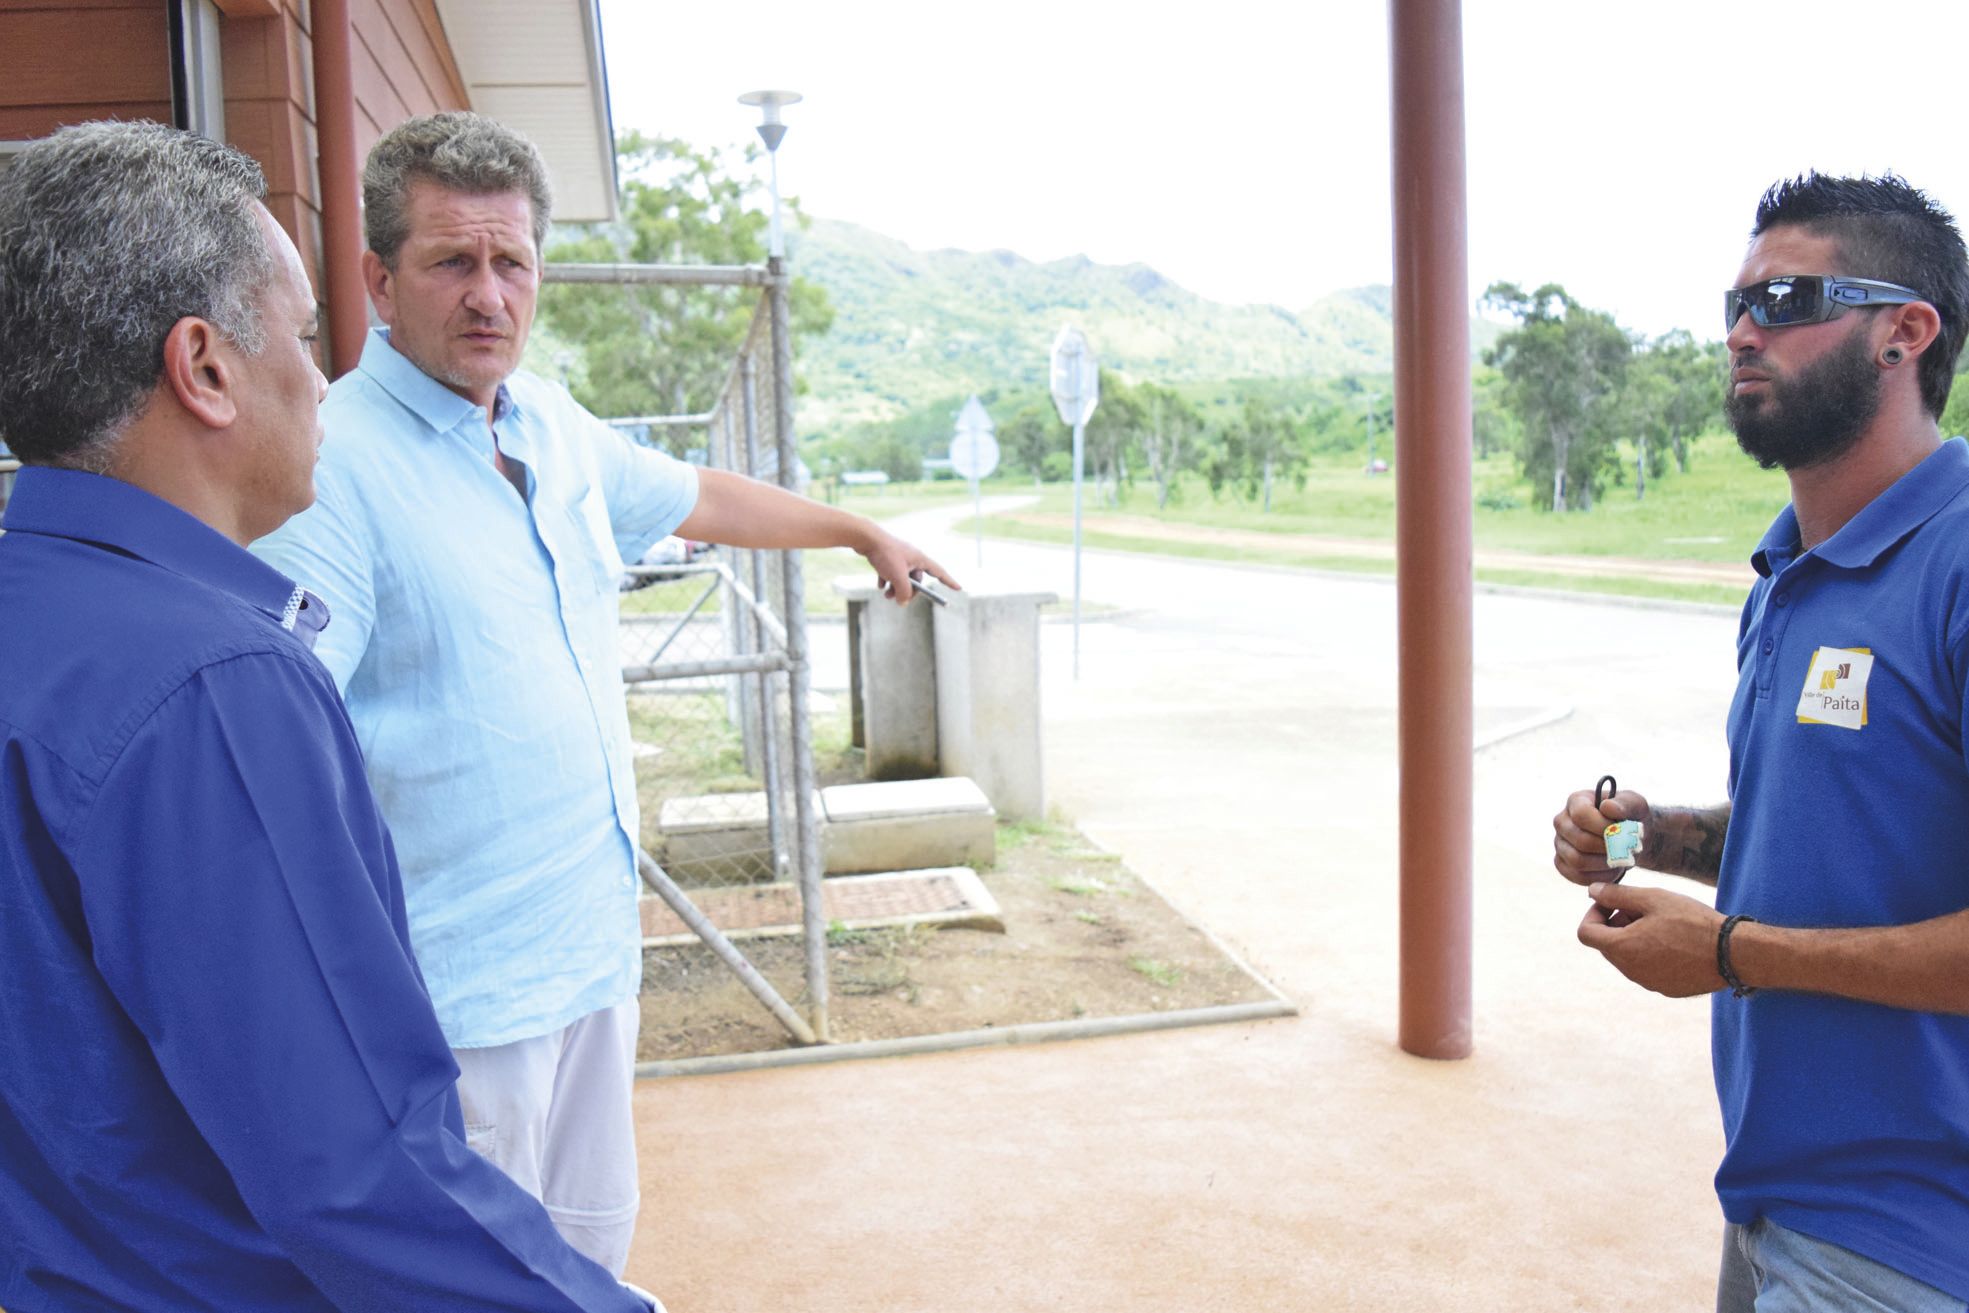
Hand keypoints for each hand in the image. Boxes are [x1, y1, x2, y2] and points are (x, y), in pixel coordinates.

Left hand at [861, 526, 959, 604]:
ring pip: (902, 578)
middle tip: (899, 600)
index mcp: (920, 558)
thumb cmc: (885, 555)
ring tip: (886, 595)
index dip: (949, 581)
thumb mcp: (898, 578)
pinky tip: (880, 584)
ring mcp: (899, 556)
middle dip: (909, 591)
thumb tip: (903, 603)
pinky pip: (891, 573)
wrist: (866, 538)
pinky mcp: (887, 557)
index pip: (939, 572)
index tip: (959, 589)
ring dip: (896, 588)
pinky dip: (886, 580)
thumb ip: (904, 593)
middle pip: (917, 580)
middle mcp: (912, 557)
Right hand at [1552, 783, 1651, 886]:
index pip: (1581, 815)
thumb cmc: (1631, 817)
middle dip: (1608, 848)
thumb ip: (1625, 804)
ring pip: (1577, 861)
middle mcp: (1562, 822)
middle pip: (1580, 841)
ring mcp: (1560, 844)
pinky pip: (1578, 876)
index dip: (1603, 826)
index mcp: (1576, 801)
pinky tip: (1613, 868)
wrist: (1629, 836)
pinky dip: (1600, 877)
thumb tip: (1608, 807)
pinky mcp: (1563, 864)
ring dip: (1605, 864)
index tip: (1622, 831)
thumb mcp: (1636, 805)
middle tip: (1625, 849)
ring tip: (1620, 859)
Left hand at [1576, 882, 1725, 996]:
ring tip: (1661, 923)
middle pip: (1607, 945)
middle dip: (1615, 924)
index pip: (1586, 933)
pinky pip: (1647, 969)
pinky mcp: (1666, 989)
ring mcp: (1648, 982)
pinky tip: (1675, 941)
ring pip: (1627, 958)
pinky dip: (1650, 954)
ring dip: (1633, 939)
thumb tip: (1592, 890)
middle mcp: (1630, 970)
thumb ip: (1617, 895)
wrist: (1732, 953)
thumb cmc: (1692, 922)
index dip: (1594, 913)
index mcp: (1622, 948)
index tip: (1613, 903)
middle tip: (1641, 909)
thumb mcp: (1652, 899)